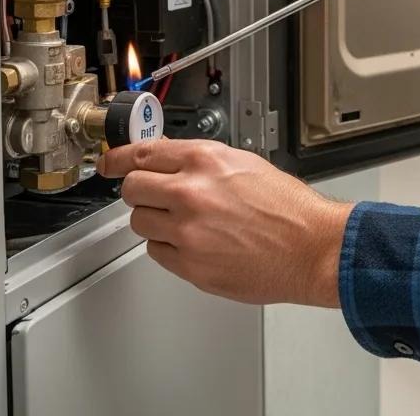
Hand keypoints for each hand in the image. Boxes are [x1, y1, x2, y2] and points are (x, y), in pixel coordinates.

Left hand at [97, 138, 352, 307]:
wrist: (310, 246)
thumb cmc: (288, 207)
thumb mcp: (245, 163)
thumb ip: (201, 162)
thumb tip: (168, 159)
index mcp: (205, 160)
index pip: (141, 154)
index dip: (118, 159)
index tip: (109, 162)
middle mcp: (191, 193)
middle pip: (131, 189)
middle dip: (139, 191)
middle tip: (153, 195)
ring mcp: (187, 232)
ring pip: (140, 223)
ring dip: (155, 221)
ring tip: (187, 222)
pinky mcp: (190, 266)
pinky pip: (158, 253)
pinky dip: (169, 247)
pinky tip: (197, 242)